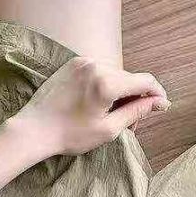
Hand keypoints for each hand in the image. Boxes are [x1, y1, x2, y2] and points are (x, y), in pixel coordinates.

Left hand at [9, 56, 169, 157]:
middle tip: (131, 123)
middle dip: (137, 97)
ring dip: (121, 91)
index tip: (162, 107)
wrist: (34, 130)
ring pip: (116, 74)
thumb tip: (159, 102)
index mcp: (106, 82)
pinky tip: (99, 103)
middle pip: (130, 78)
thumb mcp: (109, 129)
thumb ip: (137, 111)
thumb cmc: (70, 134)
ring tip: (112, 114)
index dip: (157, 94)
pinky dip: (106, 84)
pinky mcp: (73, 64)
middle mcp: (96, 65)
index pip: (145, 81)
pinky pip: (100, 71)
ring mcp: (83, 62)